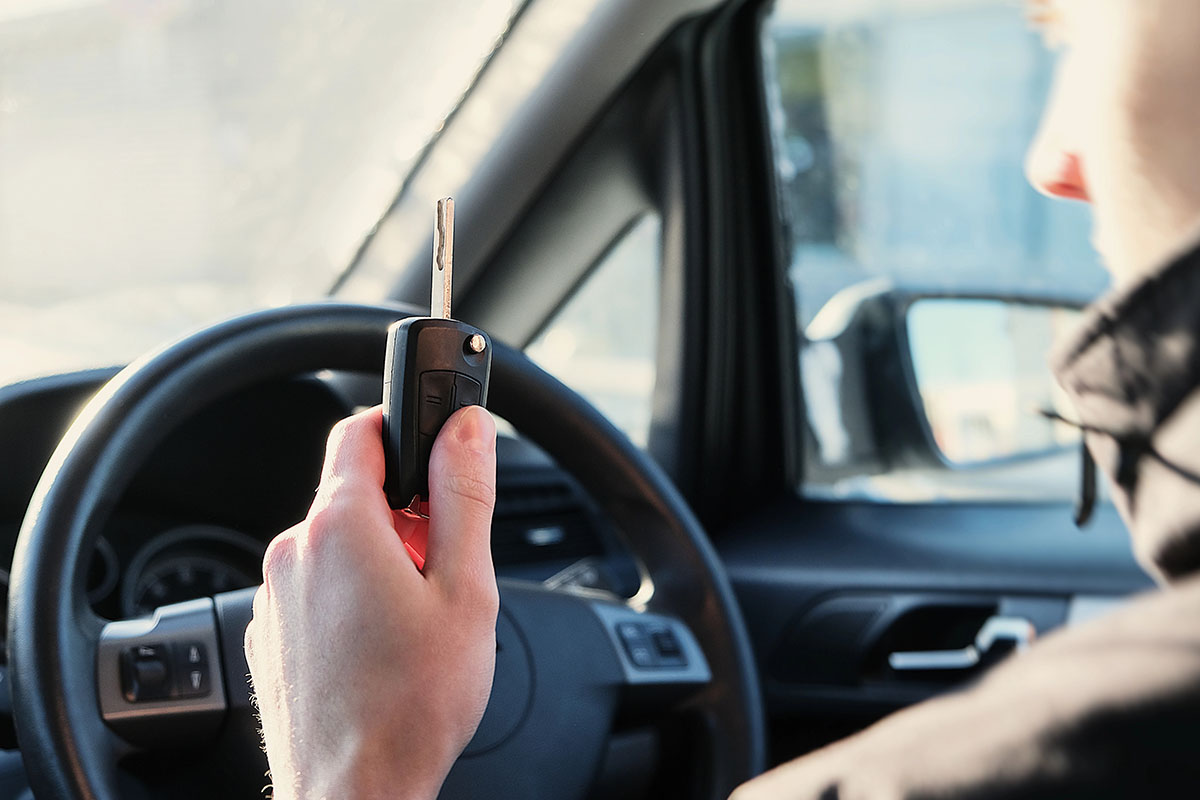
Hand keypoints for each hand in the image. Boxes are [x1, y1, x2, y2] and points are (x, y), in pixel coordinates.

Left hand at [244, 405, 498, 799]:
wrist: (356, 794)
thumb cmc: (412, 704)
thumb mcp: (465, 587)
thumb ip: (465, 494)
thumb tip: (466, 428)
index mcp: (339, 527)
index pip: (360, 430)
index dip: (403, 428)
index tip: (434, 449)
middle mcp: (293, 553)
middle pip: (353, 495)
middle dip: (403, 514)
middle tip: (443, 567)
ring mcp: (274, 597)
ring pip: (336, 546)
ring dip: (378, 559)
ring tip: (415, 621)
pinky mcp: (270, 635)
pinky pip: (315, 589)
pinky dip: (350, 598)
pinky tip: (381, 647)